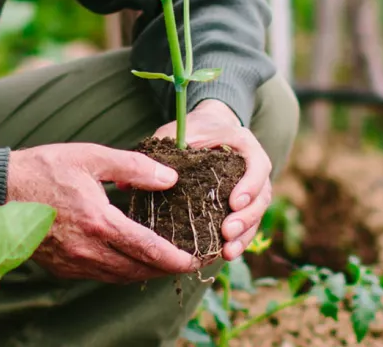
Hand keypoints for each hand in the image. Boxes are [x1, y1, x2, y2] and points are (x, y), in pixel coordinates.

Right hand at [7, 143, 199, 281]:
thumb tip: (168, 178)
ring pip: (119, 277)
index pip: (148, 249)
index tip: (197, 259)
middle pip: (138, 269)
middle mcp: (87, 250)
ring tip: (164, 262)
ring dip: (144, 272)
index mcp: (98, 223)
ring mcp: (72, 263)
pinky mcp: (61, 268)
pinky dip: (120, 271)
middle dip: (166, 269)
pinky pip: (99, 275)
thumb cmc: (42, 169)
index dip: (177, 258)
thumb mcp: (90, 157)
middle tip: (188, 261)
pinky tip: (128, 258)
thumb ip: (133, 168)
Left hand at [152, 99, 272, 261]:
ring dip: (244, 235)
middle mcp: (255, 168)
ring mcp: (252, 189)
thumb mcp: (176, 134)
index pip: (258, 166)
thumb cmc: (193, 130)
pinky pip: (248, 225)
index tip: (233, 201)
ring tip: (227, 252)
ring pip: (256, 215)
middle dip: (246, 218)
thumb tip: (121, 185)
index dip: (250, 185)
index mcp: (245, 146)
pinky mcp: (244, 205)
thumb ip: (156, 153)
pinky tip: (224, 254)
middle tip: (227, 232)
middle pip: (261, 197)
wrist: (211, 128)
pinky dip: (239, 240)